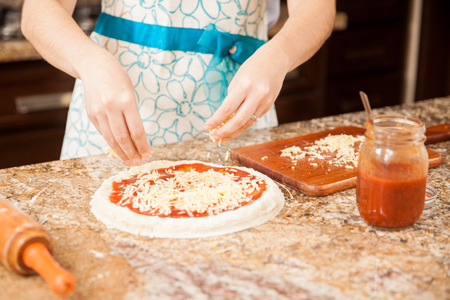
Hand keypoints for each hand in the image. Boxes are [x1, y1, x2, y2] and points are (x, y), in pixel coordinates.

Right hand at [79, 50, 150, 164]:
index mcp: (126, 101)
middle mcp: (111, 107)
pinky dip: (112, 143)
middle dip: (132, 152)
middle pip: (122, 138)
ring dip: (121, 152)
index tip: (147, 154)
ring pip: (111, 139)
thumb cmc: (118, 79)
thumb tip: (137, 139)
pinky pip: (103, 133)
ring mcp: (99, 112)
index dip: (142, 145)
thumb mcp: (130, 93)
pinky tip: (119, 149)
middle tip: (138, 161)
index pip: (136, 130)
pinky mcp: (91, 114)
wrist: (94, 66)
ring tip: (130, 160)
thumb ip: (132, 115)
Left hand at [203, 42, 289, 142]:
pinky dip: (241, 127)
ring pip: (247, 124)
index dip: (216, 120)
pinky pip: (253, 120)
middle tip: (213, 137)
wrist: (275, 61)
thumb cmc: (252, 68)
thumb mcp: (237, 79)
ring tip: (221, 137)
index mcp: (245, 86)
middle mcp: (256, 96)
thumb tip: (223, 119)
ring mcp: (264, 103)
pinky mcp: (268, 107)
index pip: (227, 108)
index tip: (206, 126)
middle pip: (238, 120)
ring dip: (232, 133)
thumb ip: (232, 99)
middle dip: (224, 132)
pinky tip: (232, 130)